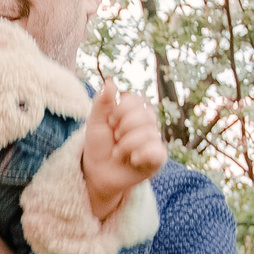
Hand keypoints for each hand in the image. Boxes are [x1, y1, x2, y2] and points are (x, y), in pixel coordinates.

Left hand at [81, 82, 165, 219]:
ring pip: (148, 133)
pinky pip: (157, 151)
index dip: (120, 109)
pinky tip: (133, 159)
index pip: (136, 100)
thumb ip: (102, 103)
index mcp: (134, 112)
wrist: (97, 171)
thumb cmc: (98, 145)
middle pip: (145, 115)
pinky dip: (141, 154)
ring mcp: (153, 141)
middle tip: (115, 138)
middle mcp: (147, 124)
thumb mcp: (95, 122)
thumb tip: (110, 82)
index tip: (110, 121)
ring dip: (126, 145)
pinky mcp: (157, 159)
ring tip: (118, 153)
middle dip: (123, 127)